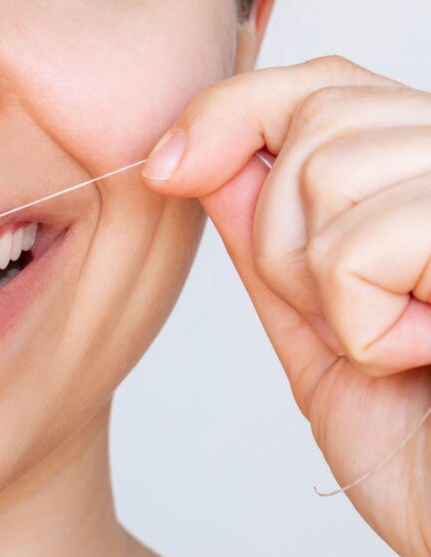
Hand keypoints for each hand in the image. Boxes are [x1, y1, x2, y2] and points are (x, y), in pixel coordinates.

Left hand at [144, 56, 430, 556]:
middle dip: (286, 238)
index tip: (168, 167)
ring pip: (329, 174)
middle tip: (350, 322)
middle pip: (315, 123)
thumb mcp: (320, 334)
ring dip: (325, 289)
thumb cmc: (421, 453)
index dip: (235, 112)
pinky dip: (363, 325)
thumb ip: (274, 243)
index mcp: (426, 182)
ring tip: (397, 344)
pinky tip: (424, 355)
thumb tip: (208, 160)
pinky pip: (360, 246)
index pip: (323, 86)